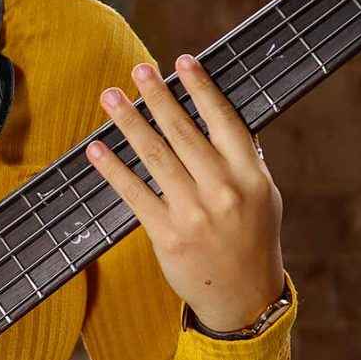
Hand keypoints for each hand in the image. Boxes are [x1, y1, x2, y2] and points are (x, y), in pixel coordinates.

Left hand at [84, 54, 285, 331]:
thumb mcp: (264, 196)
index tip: (183, 62)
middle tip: (139, 70)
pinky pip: (135, 193)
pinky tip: (97, 149)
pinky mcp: (168, 235)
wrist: (244, 297)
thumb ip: (245, 159)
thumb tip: (221, 117)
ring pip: (156, 156)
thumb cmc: (252, 240)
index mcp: (249, 175)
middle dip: (159, 96)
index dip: (202, 88)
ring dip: (130, 122)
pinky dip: (114, 169)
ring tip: (112, 97)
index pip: (224, 120)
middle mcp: (223, 190)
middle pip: (184, 132)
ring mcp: (194, 213)